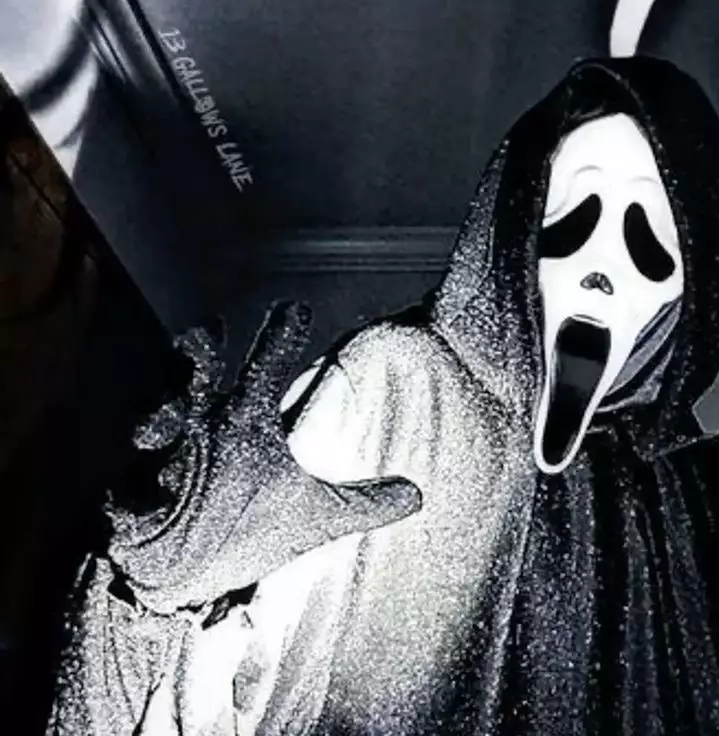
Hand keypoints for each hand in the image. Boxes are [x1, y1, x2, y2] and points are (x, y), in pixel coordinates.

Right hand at [105, 302, 420, 615]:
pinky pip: (129, 461)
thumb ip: (363, 502)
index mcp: (246, 425)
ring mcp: (163, 453)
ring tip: (165, 424)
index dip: (280, 336)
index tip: (296, 308)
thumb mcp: (312, 518)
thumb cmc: (242, 534)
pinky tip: (146, 454)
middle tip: (213, 335)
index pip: (265, 367)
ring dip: (163, 408)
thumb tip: (419, 495)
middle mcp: (204, 426)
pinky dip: (139, 457)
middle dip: (200, 351)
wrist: (172, 582)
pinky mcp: (128, 486)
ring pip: (158, 406)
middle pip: (197, 369)